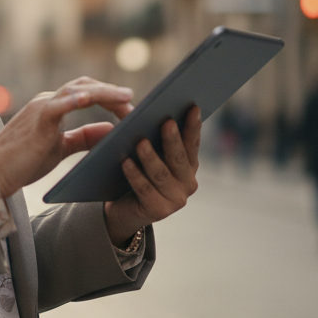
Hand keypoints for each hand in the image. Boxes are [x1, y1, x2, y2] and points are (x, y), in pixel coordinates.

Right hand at [0, 77, 134, 198]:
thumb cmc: (24, 161)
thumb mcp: (61, 148)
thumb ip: (84, 137)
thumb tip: (111, 129)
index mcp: (54, 107)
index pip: (87, 93)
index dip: (110, 97)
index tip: (130, 108)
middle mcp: (48, 101)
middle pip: (86, 86)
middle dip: (111, 92)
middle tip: (133, 102)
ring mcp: (42, 108)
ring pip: (77, 90)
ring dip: (104, 93)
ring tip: (125, 98)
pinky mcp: (37, 120)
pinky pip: (57, 105)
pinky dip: (74, 100)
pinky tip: (90, 99)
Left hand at [103, 106, 201, 244]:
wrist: (124, 209)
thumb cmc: (137, 172)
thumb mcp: (144, 148)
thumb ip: (144, 129)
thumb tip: (133, 109)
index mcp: (189, 165)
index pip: (192, 143)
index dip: (193, 126)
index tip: (193, 107)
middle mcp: (187, 183)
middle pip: (179, 158)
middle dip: (173, 139)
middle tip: (167, 121)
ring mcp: (176, 200)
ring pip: (161, 174)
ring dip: (151, 157)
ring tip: (140, 142)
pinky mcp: (158, 211)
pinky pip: (144, 189)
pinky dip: (134, 175)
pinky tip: (125, 162)